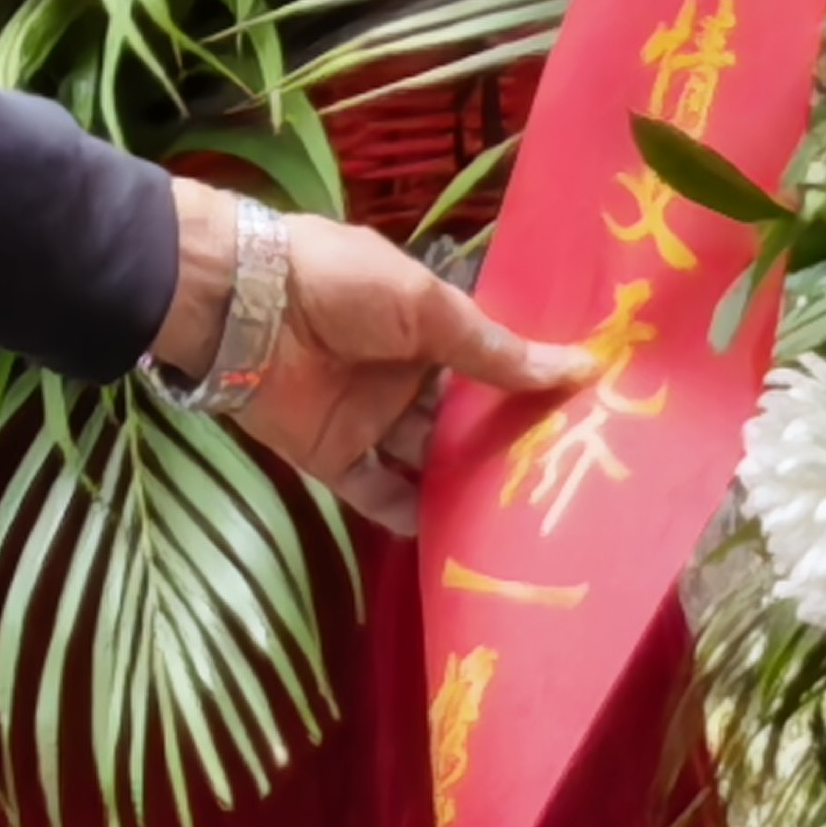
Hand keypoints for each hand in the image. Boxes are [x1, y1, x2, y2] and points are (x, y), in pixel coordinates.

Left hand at [157, 187, 588, 535]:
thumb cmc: (343, 287)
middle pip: (460, 420)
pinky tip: (451, 539)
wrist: (245, 308)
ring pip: (425, 461)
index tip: (579, 422)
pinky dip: (409, 515)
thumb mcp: (429, 307)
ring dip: (462, 485)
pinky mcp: (333, 457)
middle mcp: (403, 375)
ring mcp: (368, 419)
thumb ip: (494, 350)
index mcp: (426, 325)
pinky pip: (377, 494)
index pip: (486, 364)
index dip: (525, 389)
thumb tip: (579, 368)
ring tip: (519, 522)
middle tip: (561, 485)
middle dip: (500, 446)